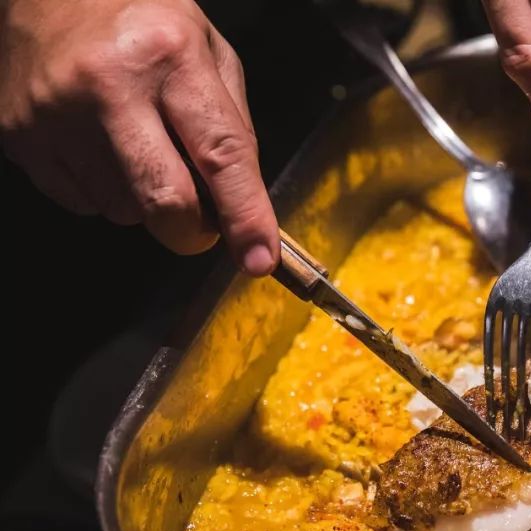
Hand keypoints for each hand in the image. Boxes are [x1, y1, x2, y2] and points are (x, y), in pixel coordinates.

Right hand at [0, 0, 278, 274]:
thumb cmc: (137, 15)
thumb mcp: (206, 49)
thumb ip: (233, 125)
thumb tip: (246, 204)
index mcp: (169, 55)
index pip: (220, 154)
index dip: (245, 216)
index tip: (259, 259)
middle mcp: (109, 85)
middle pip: (166, 202)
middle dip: (195, 232)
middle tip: (204, 224)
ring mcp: (56, 113)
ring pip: (125, 211)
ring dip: (146, 202)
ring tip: (140, 147)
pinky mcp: (20, 135)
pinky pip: (83, 203)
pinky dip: (105, 191)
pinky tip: (101, 146)